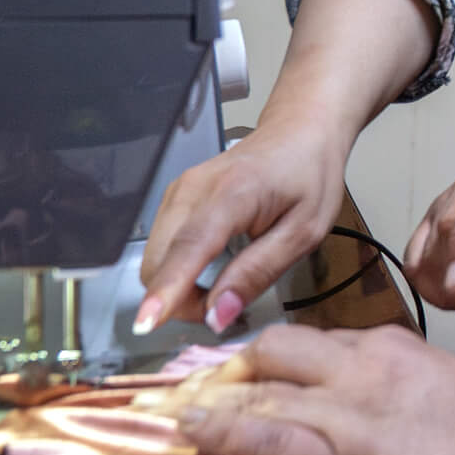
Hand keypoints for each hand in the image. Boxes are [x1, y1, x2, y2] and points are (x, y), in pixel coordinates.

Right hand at [138, 117, 347, 334]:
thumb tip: (218, 315)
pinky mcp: (174, 197)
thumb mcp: (303, 232)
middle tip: (225, 307)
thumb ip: (258, 273)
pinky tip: (210, 268)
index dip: (166, 290)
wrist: (300, 132)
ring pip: (154, 259)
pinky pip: (161, 247)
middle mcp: (193, 189)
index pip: (189, 247)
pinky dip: (177, 269)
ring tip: (223, 285)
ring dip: (177, 287)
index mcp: (232, 193)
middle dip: (180, 300)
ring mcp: (178, 191)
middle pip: (157, 262)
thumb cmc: (308, 175)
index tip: (146, 322)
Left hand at [154, 325, 454, 454]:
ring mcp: (346, 413)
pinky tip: (191, 428)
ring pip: (260, 390)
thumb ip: (409, 386)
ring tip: (177, 411)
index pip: (320, 341)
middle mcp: (363, 368)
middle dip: (234, 366)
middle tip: (203, 388)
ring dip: (212, 401)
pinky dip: (221, 429)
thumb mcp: (454, 391)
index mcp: (393, 350)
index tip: (257, 372)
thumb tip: (383, 406)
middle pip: (278, 350)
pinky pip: (263, 436)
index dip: (280, 359)